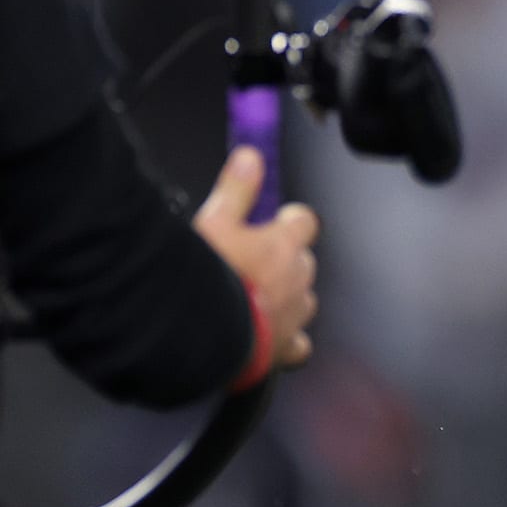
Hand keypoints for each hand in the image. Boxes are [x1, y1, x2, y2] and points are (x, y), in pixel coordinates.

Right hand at [192, 147, 319, 367]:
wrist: (201, 333)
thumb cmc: (206, 276)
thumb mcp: (213, 222)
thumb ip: (235, 189)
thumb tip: (251, 156)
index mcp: (284, 245)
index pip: (305, 222)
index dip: (290, 222)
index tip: (274, 223)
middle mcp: (298, 279)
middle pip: (303, 262)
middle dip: (285, 261)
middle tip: (252, 265)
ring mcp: (295, 316)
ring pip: (303, 301)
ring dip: (287, 298)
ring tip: (255, 302)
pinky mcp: (285, 350)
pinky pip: (298, 344)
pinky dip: (288, 340)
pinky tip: (269, 340)